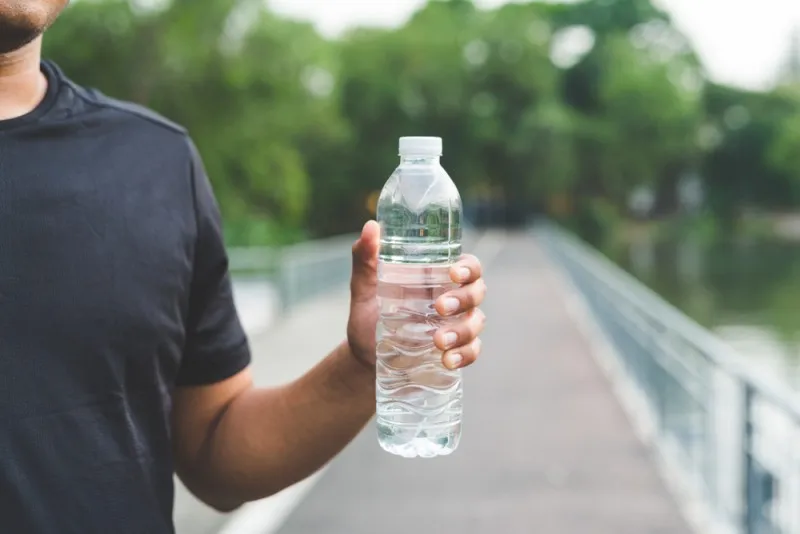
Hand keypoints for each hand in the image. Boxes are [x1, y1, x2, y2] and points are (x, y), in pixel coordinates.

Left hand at [347, 220, 486, 369]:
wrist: (364, 362)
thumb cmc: (368, 320)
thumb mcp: (364, 291)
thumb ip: (365, 261)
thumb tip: (370, 227)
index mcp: (436, 279)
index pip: (467, 266)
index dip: (468, 268)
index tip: (453, 274)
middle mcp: (452, 299)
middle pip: (477, 292)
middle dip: (464, 299)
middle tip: (439, 307)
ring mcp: (456, 326)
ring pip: (476, 322)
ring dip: (462, 331)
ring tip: (438, 342)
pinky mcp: (455, 351)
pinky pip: (472, 351)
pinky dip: (464, 355)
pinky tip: (447, 361)